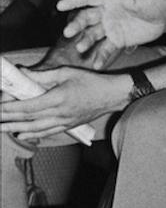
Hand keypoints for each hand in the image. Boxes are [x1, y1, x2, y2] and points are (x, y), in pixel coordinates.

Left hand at [0, 65, 128, 139]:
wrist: (113, 95)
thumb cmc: (91, 81)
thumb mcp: (66, 73)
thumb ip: (42, 76)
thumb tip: (22, 73)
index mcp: (57, 98)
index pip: (27, 106)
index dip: (9, 109)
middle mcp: (59, 113)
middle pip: (27, 119)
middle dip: (7, 120)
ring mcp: (64, 121)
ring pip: (35, 128)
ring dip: (15, 128)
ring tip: (1, 128)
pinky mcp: (69, 125)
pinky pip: (47, 132)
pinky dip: (32, 134)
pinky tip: (21, 134)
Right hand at [58, 0, 165, 54]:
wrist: (165, 17)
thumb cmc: (153, 0)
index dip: (73, 1)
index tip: (59, 5)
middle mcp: (104, 13)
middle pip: (86, 18)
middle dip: (76, 25)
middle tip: (68, 32)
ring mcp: (109, 28)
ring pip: (93, 34)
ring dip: (85, 41)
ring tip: (81, 48)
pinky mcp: (116, 40)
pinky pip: (106, 49)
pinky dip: (101, 56)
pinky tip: (97, 65)